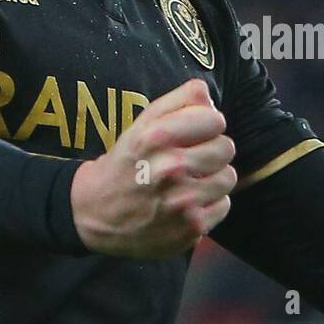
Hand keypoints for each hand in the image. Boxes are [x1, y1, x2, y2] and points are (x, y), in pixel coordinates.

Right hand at [70, 77, 235, 256]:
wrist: (95, 214)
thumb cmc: (127, 163)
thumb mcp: (142, 124)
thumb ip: (178, 101)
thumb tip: (208, 96)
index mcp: (156, 137)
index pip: (215, 119)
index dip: (206, 125)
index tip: (193, 134)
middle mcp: (170, 168)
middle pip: (226, 148)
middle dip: (210, 151)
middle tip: (189, 160)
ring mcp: (182, 201)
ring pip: (228, 177)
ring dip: (212, 178)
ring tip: (188, 182)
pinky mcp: (191, 227)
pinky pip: (224, 204)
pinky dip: (209, 204)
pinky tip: (187, 204)